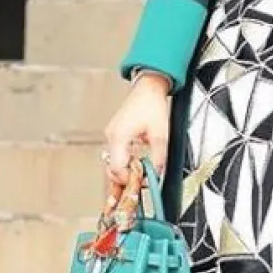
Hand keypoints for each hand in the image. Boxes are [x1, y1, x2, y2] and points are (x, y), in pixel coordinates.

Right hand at [104, 72, 170, 189]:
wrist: (148, 88)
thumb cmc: (152, 105)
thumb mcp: (161, 134)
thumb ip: (159, 157)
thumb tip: (157, 174)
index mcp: (119, 137)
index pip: (117, 168)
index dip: (128, 180)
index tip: (141, 183)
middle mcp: (111, 136)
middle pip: (111, 167)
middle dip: (124, 178)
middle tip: (139, 184)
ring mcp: (112, 134)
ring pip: (113, 161)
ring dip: (125, 170)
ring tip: (138, 175)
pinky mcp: (115, 133)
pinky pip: (116, 153)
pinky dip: (124, 161)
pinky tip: (135, 165)